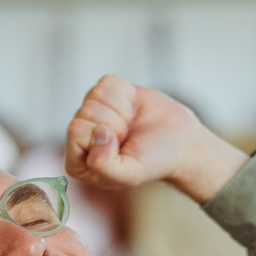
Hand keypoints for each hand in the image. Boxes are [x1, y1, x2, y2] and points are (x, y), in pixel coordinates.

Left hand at [63, 74, 248, 203]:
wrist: (179, 143)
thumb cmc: (153, 161)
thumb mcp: (130, 174)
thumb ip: (104, 166)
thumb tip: (97, 131)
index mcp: (78, 162)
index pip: (76, 130)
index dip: (104, 135)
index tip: (121, 146)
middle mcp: (80, 135)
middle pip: (86, 110)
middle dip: (115, 122)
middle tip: (128, 136)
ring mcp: (92, 112)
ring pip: (97, 93)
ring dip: (122, 109)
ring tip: (130, 124)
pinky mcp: (107, 93)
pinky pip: (108, 81)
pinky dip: (127, 93)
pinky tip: (132, 110)